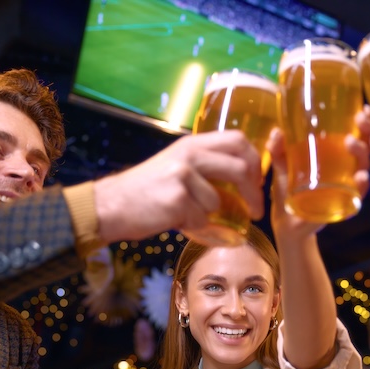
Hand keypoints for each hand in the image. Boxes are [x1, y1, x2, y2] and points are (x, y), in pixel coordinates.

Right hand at [92, 130, 263, 242]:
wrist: (111, 205)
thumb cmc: (145, 191)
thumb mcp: (176, 166)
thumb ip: (205, 167)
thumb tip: (242, 179)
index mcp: (192, 144)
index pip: (238, 139)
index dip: (255, 160)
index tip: (258, 181)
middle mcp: (189, 154)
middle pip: (239, 167)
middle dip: (253, 193)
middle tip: (255, 211)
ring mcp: (183, 175)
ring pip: (218, 202)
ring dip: (208, 216)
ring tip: (186, 216)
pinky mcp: (177, 199)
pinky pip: (201, 219)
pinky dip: (193, 227)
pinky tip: (174, 221)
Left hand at [265, 127, 369, 238]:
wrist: (286, 222)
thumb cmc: (288, 191)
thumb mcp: (282, 166)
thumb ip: (278, 150)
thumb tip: (276, 132)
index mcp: (334, 155)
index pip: (355, 134)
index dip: (364, 122)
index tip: (365, 109)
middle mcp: (345, 168)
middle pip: (365, 146)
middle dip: (368, 131)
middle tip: (361, 119)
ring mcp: (346, 186)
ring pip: (363, 166)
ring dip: (362, 153)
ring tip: (352, 142)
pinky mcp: (344, 204)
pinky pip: (359, 193)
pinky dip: (362, 185)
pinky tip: (360, 177)